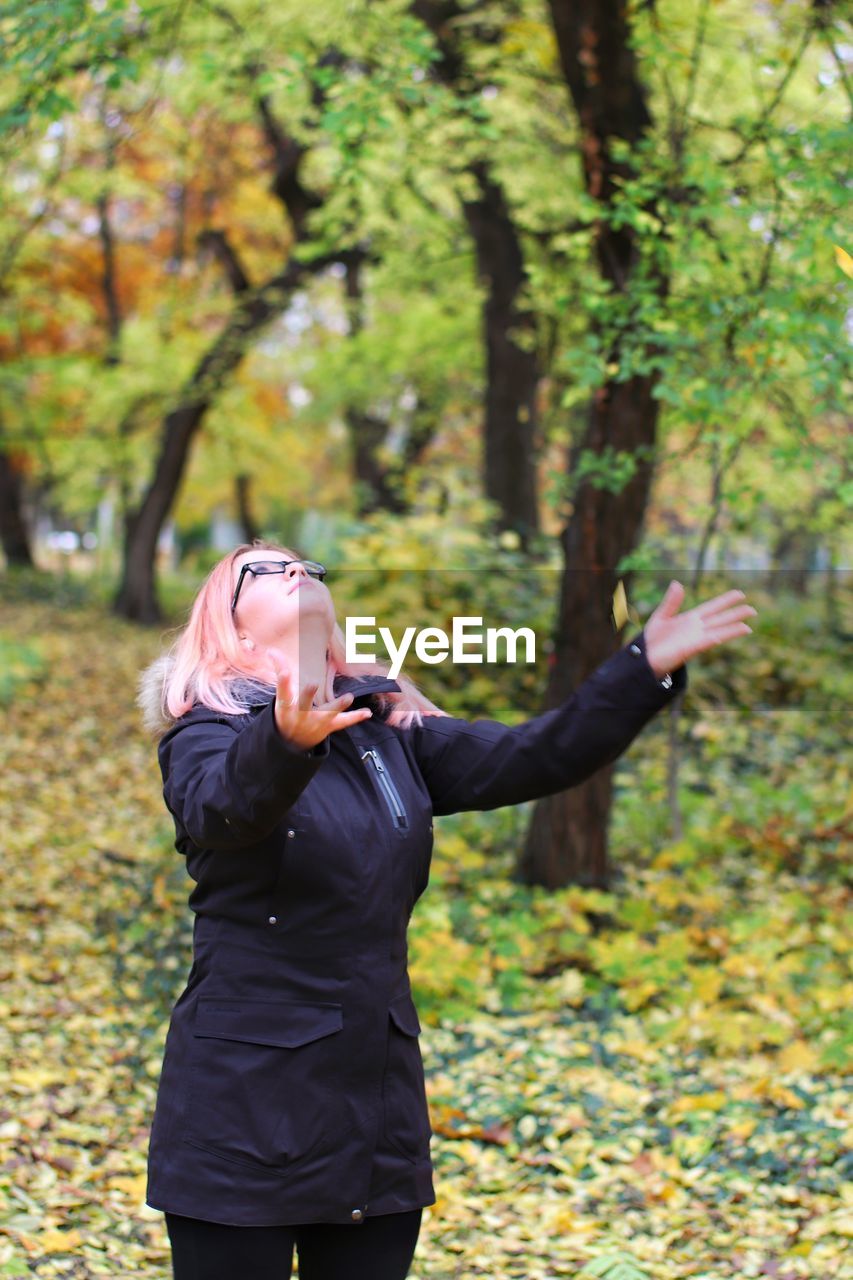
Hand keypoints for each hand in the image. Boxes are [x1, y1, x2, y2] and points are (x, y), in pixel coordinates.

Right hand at [269, 650, 371, 750]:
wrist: (292, 742)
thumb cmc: (287, 713)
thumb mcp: (281, 697)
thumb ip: (280, 673)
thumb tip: (271, 650)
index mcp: (287, 707)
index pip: (282, 692)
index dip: (282, 681)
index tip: (283, 670)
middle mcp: (301, 715)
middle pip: (304, 704)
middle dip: (308, 694)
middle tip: (311, 683)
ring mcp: (316, 722)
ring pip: (327, 713)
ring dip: (338, 705)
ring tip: (349, 696)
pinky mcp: (329, 727)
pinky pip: (343, 722)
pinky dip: (355, 717)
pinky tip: (367, 712)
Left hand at [643, 582, 757, 679]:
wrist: (644, 658)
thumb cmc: (653, 640)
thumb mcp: (661, 616)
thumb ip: (671, 602)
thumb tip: (678, 583)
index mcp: (691, 619)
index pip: (712, 607)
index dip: (726, 601)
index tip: (740, 594)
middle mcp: (696, 629)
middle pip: (720, 619)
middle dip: (735, 615)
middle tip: (753, 610)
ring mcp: (694, 639)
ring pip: (717, 632)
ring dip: (732, 630)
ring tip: (748, 627)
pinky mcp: (688, 650)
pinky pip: (703, 643)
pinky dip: (712, 639)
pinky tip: (722, 636)